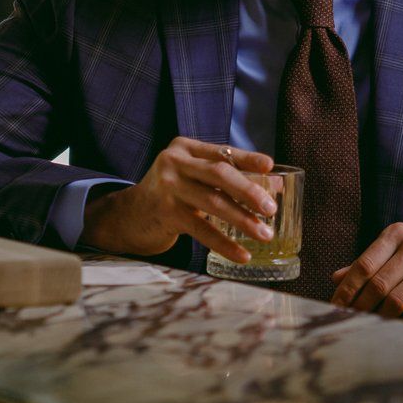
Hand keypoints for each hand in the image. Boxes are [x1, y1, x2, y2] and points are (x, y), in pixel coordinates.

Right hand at [81, 138, 275, 259]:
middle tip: (270, 208)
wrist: (127, 216)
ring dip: (243, 220)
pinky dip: (224, 243)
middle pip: (220, 174)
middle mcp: (174, 162)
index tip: (270, 167)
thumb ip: (228, 178)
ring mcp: (168, 187)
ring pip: (213, 202)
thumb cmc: (170, 194)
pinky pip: (202, 229)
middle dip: (249, 191)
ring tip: (264, 234)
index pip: (222, 152)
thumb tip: (275, 185)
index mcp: (185, 148)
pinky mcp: (165, 212)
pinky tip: (242, 254)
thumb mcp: (194, 178)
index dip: (248, 159)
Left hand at [330, 224, 402, 322]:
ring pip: (398, 300)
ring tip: (370, 326)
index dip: (348, 289)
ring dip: (381, 317)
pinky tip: (395, 328)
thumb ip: (368, 263)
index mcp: (396, 234)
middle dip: (361, 307)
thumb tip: (336, 279)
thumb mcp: (395, 250)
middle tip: (350, 321)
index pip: (364, 265)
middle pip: (379, 284)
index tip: (336, 306)